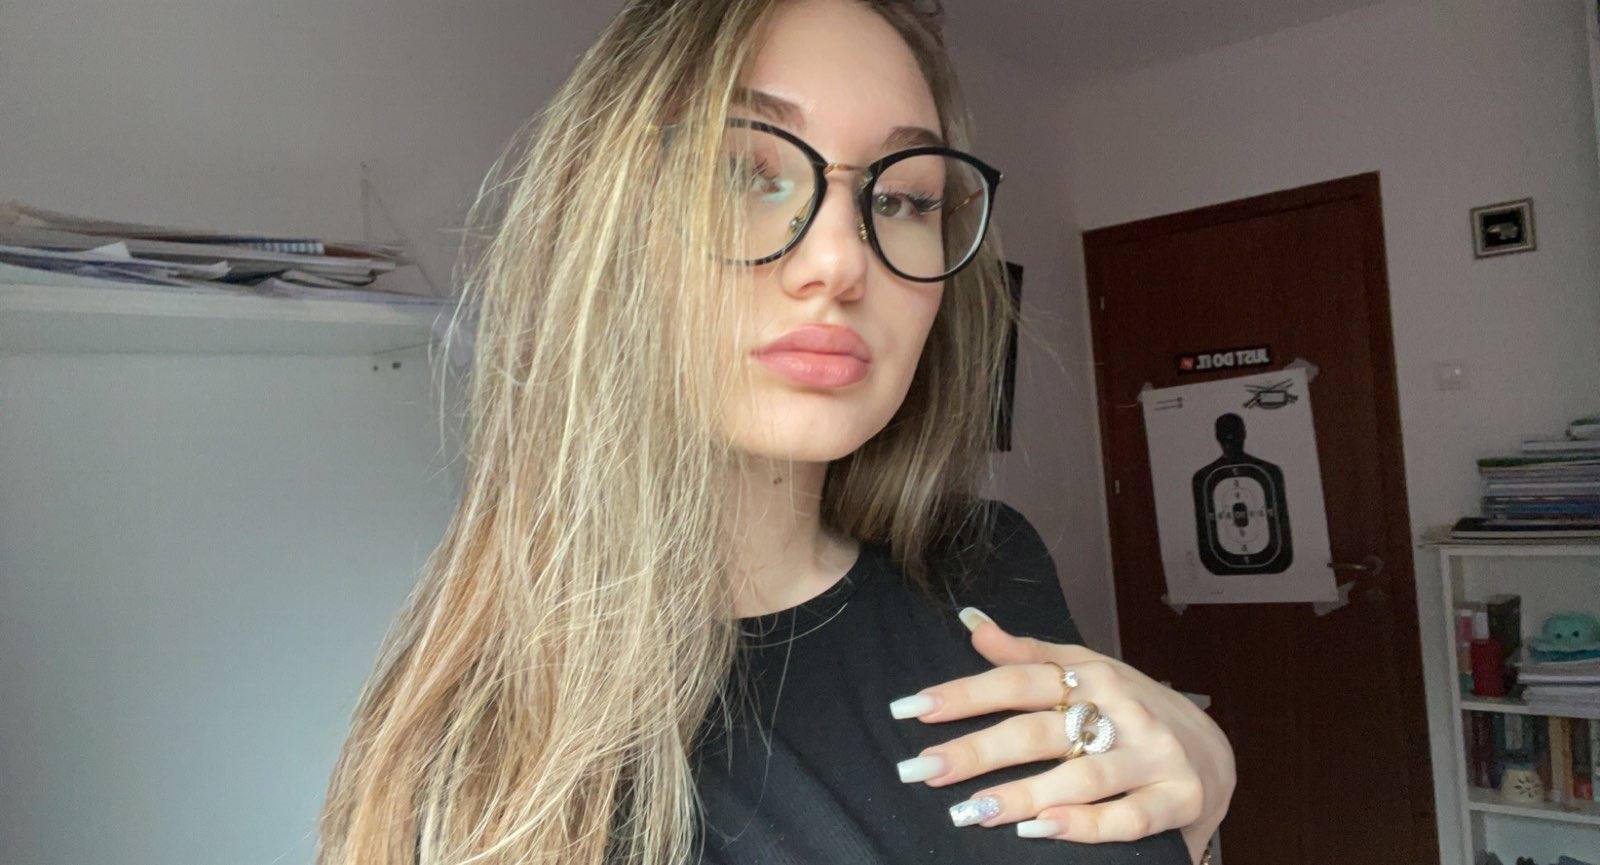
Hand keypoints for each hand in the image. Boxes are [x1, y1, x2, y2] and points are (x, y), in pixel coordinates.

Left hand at [887, 607, 1234, 862]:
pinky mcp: (1177, 799)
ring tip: (969, 811)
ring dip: (1022, 793)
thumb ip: (1027, 653)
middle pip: (1038, 731)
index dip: (962, 693)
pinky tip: (1039, 831)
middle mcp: (1121, 711)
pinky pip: (1126, 818)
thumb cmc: (1132, 710)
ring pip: (1080, 776)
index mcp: (1091, 675)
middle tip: (919, 770)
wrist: (1215, 753)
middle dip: (974, 751)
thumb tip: (971, 623)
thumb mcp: (1085, 670)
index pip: (1017, 681)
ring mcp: (1150, 756)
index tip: (910, 709)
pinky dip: (1083, 825)